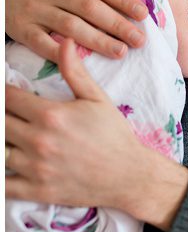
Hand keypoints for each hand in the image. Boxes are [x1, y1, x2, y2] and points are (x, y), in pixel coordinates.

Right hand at [6, 0, 147, 61]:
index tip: (144, 13)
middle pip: (90, 8)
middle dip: (118, 24)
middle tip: (141, 39)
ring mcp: (35, 10)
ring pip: (71, 27)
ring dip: (98, 41)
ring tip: (122, 52)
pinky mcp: (22, 30)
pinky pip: (44, 43)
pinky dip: (63, 52)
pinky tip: (83, 61)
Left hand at [6, 39, 187, 228]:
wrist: (129, 175)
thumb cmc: (114, 135)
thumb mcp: (97, 99)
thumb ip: (74, 71)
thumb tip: (64, 41)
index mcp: (51, 115)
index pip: (7, 98)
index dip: (2, 93)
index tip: (6, 93)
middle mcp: (39, 140)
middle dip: (3, 116)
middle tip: (11, 115)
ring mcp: (35, 167)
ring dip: (2, 142)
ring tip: (10, 137)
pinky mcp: (35, 190)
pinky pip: (2, 185)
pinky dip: (0, 175)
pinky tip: (6, 165)